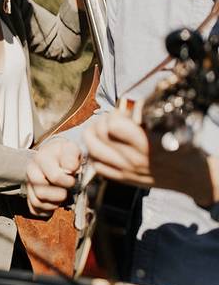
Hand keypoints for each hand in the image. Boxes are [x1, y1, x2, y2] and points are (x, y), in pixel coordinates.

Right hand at [25, 138, 81, 215]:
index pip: (54, 177)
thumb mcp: (71, 149)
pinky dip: (47, 210)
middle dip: (59, 195)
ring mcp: (29, 184)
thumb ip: (71, 156)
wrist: (56, 155)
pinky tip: (55, 203)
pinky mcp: (29, 195)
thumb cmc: (65, 154)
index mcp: (41, 159)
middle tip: (67, 189)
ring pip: (37, 203)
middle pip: (41, 193)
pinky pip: (35, 210)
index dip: (68, 182)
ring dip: (54, 203)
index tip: (73, 178)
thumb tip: (69, 169)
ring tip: (62, 195)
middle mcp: (31, 172)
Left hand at [85, 113, 217, 206]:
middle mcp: (135, 159)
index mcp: (148, 144)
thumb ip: (148, 116)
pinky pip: (97, 166)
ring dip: (92, 135)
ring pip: (92, 150)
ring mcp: (127, 171)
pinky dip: (95, 154)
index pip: (114, 126)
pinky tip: (104, 147)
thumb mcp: (174, 127)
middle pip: (99, 134)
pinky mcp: (123, 180)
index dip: (114, 114)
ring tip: (101, 130)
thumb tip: (129, 104)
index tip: (122, 112)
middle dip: (102, 120)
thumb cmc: (183, 148)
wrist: (192, 176)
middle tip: (110, 119)